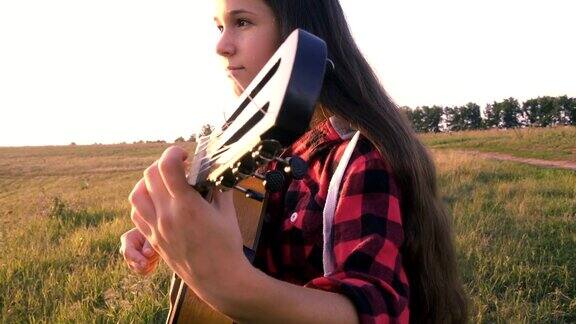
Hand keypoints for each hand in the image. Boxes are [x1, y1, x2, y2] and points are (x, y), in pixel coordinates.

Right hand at [119, 227, 159, 275]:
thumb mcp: (151, 235)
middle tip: (156, 253)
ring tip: (156, 253)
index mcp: (126, 239)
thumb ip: (149, 244)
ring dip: (151, 263)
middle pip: (133, 263)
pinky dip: (151, 267)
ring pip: (140, 269)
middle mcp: (125, 251)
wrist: (155, 236)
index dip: (137, 259)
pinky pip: (144, 272)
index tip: (146, 264)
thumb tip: (147, 254)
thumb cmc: (152, 232)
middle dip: (148, 260)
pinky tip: (155, 258)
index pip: (128, 252)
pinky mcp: (136, 266)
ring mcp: (129, 260)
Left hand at [127, 146, 247, 306]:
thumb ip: (218, 188)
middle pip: (150, 175)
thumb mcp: (227, 213)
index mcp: (187, 206)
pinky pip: (136, 214)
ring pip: (136, 194)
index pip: (167, 167)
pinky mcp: (153, 239)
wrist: (219, 279)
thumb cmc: (226, 246)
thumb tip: (213, 173)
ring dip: (148, 182)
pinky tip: (157, 202)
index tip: (184, 155)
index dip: (173, 153)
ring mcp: (157, 228)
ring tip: (163, 183)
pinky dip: (142, 202)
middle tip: (178, 168)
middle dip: (163, 164)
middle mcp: (167, 215)